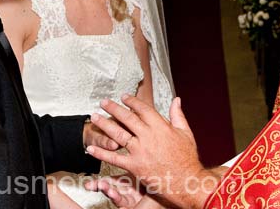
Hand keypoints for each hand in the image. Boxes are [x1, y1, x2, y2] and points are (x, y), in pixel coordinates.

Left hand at [86, 96, 218, 208]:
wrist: (187, 181)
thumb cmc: (187, 159)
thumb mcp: (186, 133)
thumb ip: (178, 115)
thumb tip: (176, 100)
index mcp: (160, 127)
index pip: (142, 109)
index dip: (131, 101)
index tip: (123, 97)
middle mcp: (148, 136)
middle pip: (126, 118)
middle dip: (113, 108)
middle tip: (103, 102)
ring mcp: (140, 151)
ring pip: (118, 134)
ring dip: (104, 125)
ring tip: (94, 118)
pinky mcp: (134, 166)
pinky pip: (114, 158)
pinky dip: (101, 153)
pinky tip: (91, 148)